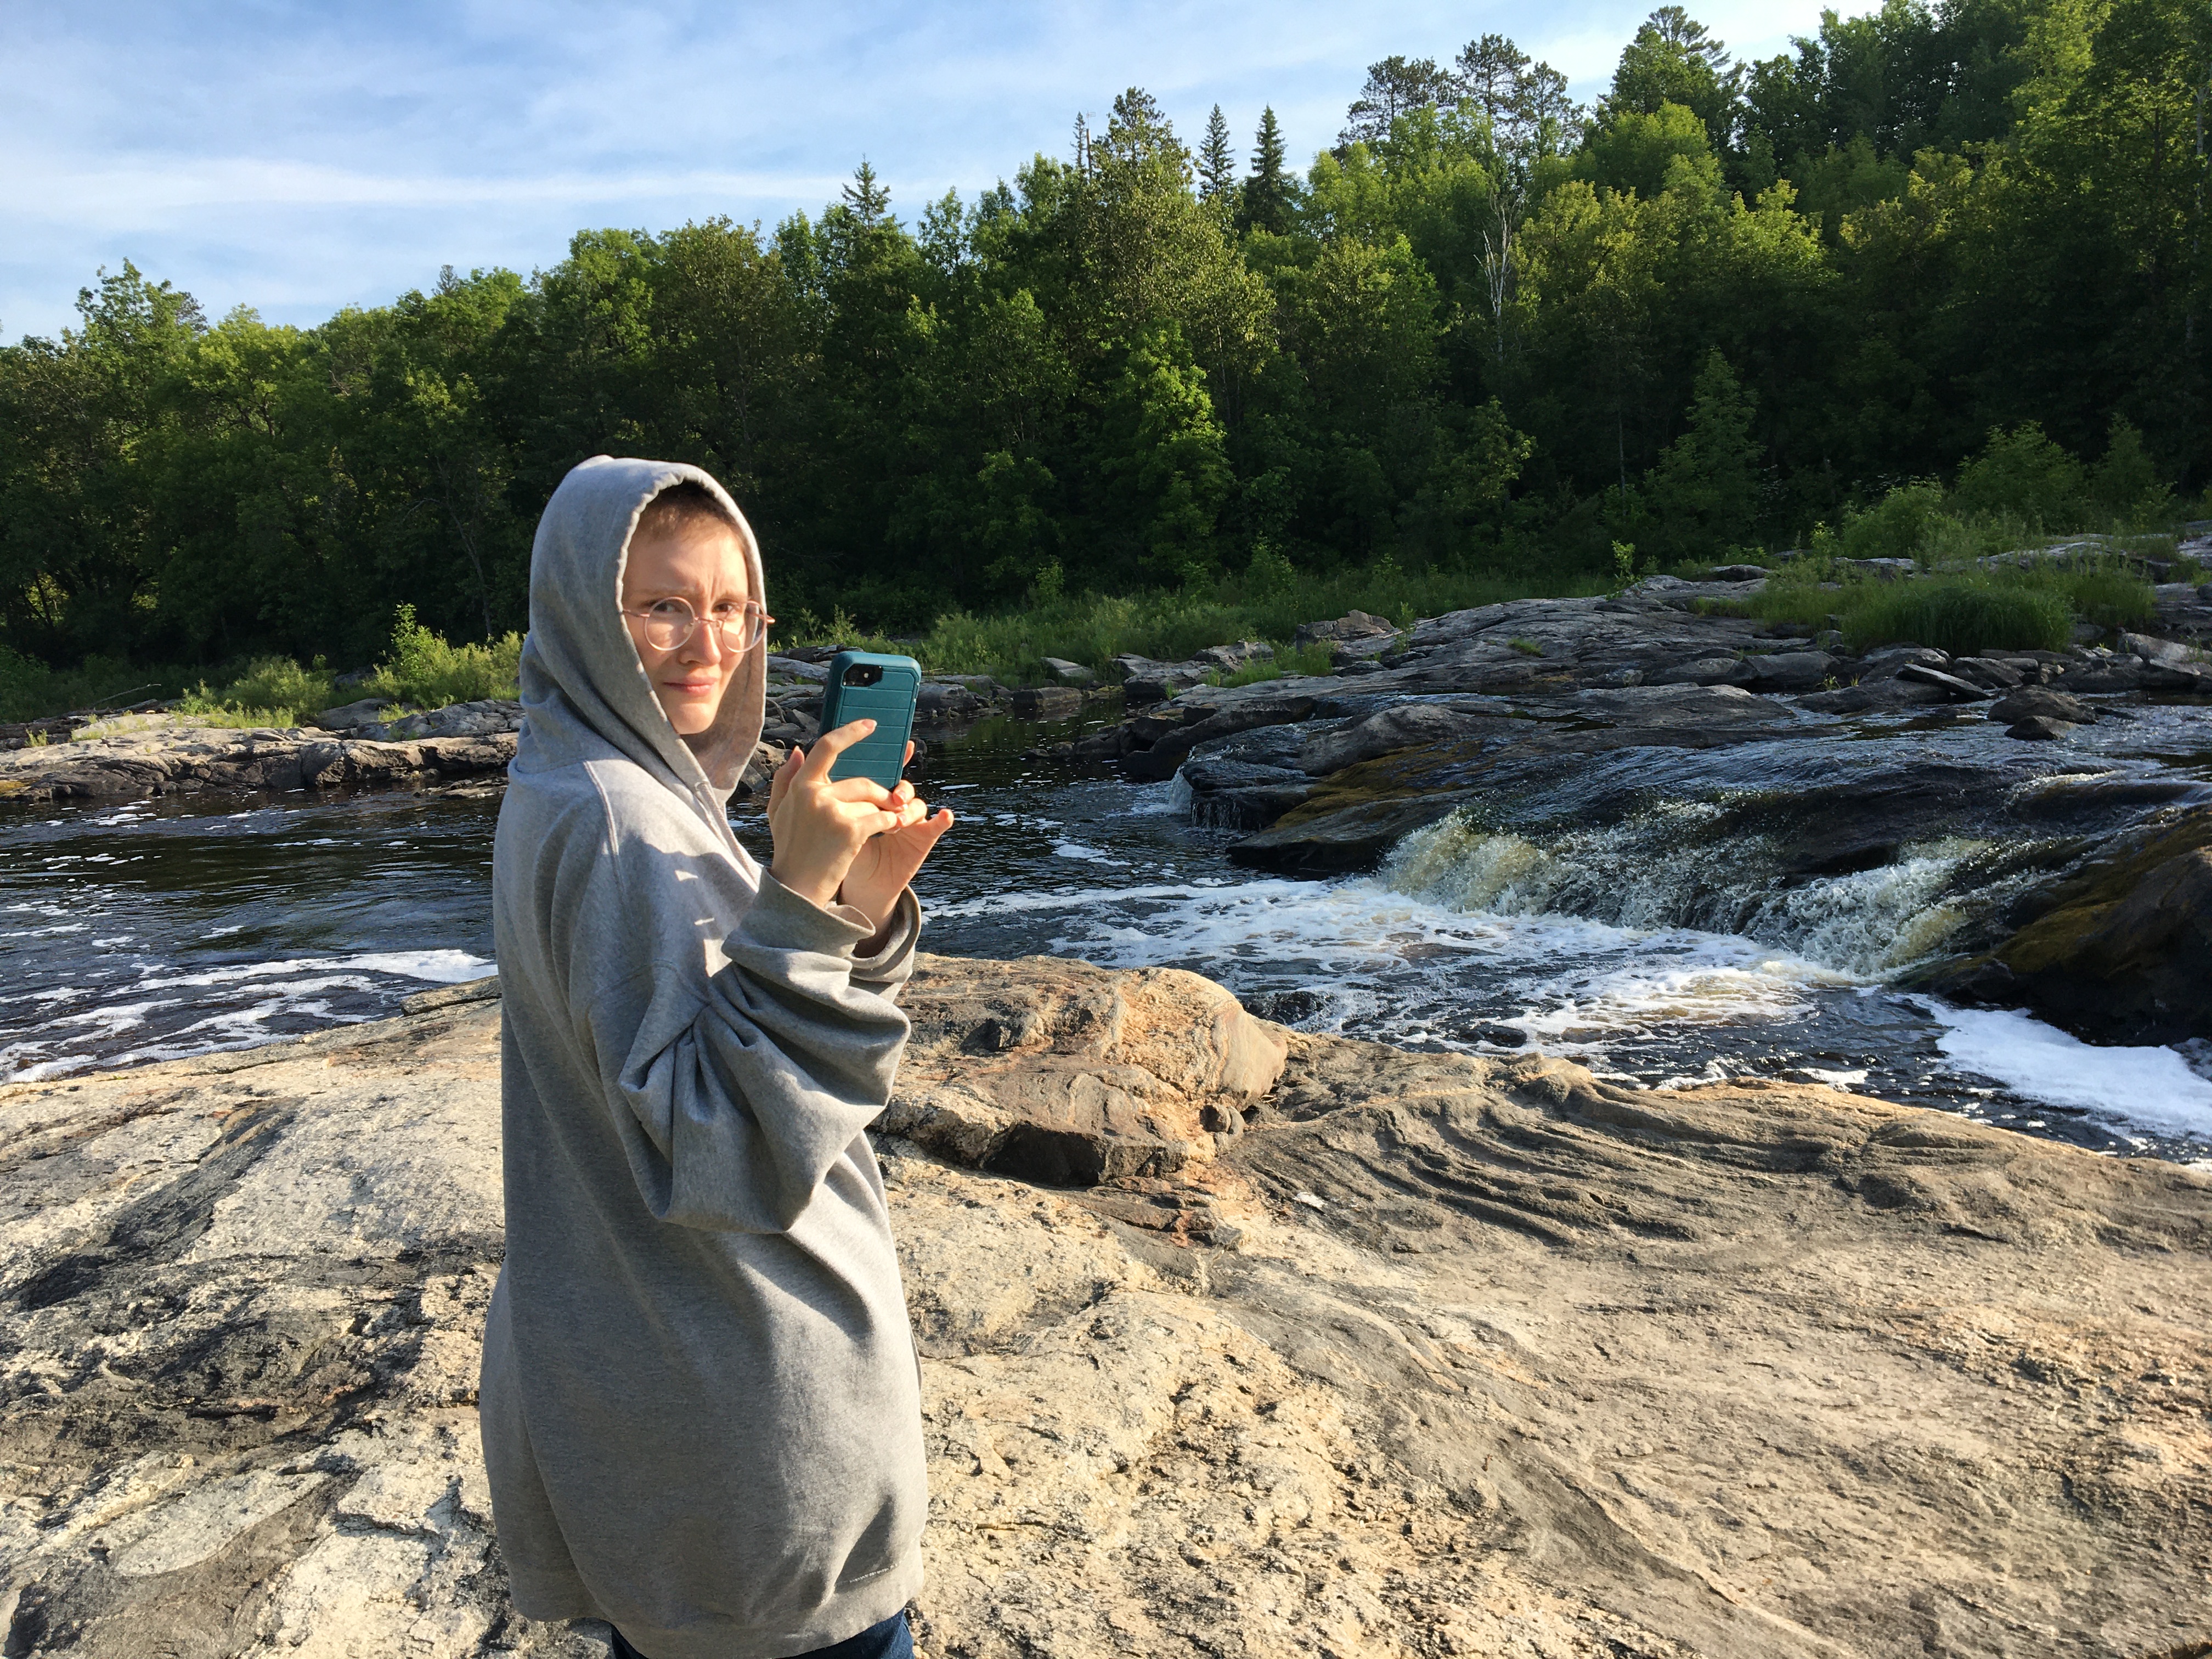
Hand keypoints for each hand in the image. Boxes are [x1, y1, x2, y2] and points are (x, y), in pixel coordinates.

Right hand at [766, 727, 951, 936]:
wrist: (797, 887)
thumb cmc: (791, 848)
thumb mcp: (778, 811)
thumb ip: (786, 779)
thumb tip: (798, 751)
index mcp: (799, 785)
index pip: (826, 747)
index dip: (851, 733)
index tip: (871, 725)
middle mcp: (814, 794)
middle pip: (861, 781)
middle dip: (878, 794)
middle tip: (886, 804)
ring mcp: (831, 811)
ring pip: (872, 800)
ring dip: (883, 810)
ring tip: (887, 821)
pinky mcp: (850, 830)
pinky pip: (881, 816)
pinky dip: (890, 822)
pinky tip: (889, 828)